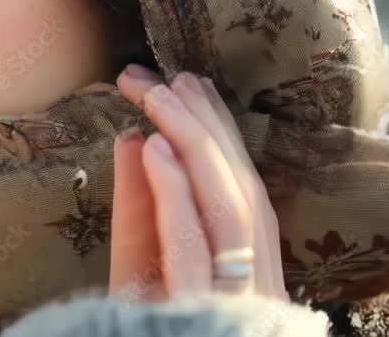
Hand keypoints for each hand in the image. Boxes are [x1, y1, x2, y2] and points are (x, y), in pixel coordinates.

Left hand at [108, 64, 287, 300]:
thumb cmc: (142, 316)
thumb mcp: (140, 255)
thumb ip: (140, 205)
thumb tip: (133, 138)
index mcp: (249, 269)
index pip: (242, 188)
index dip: (219, 131)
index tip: (190, 83)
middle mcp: (254, 284)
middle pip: (240, 190)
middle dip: (205, 125)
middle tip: (169, 76)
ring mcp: (233, 302)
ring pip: (228, 209)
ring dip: (193, 143)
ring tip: (156, 96)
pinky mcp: (199, 315)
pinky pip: (191, 245)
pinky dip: (174, 192)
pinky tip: (153, 148)